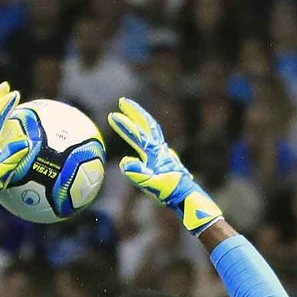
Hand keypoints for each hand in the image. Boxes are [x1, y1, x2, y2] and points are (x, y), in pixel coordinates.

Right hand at [108, 97, 222, 233]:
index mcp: (155, 153)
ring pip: (151, 128)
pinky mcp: (164, 155)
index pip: (137, 135)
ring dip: (141, 117)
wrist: (184, 195)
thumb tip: (124, 163)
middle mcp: (160, 148)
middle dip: (134, 111)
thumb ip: (137, 174)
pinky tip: (142, 132)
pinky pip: (153, 136)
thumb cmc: (168, 191)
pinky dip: (146, 129)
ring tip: (131, 110)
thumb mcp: (151, 184)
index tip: (112, 115)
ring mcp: (163, 150)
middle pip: (147, 123)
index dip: (124, 125)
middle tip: (122, 101)